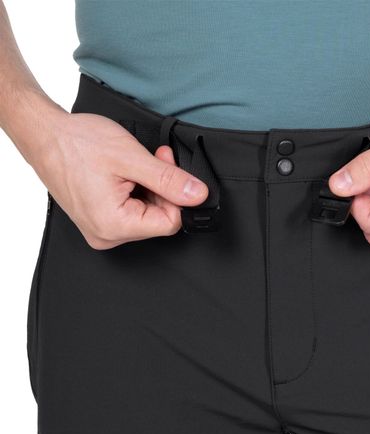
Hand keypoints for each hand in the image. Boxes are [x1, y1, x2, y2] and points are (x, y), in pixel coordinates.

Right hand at [31, 109, 207, 249]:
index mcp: (114, 226)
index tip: (170, 169)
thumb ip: (169, 180)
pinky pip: (132, 213)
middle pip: (159, 220)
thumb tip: (198, 195)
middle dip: (163, 189)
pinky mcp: (99, 221)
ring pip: (147, 215)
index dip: (177, 195)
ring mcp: (101, 230)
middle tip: (155, 160)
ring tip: (135, 164)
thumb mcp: (132, 158)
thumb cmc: (76, 143)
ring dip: (150, 188)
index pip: (170, 223)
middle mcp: (107, 235)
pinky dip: (136, 192)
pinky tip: (126, 174)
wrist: (44, 134)